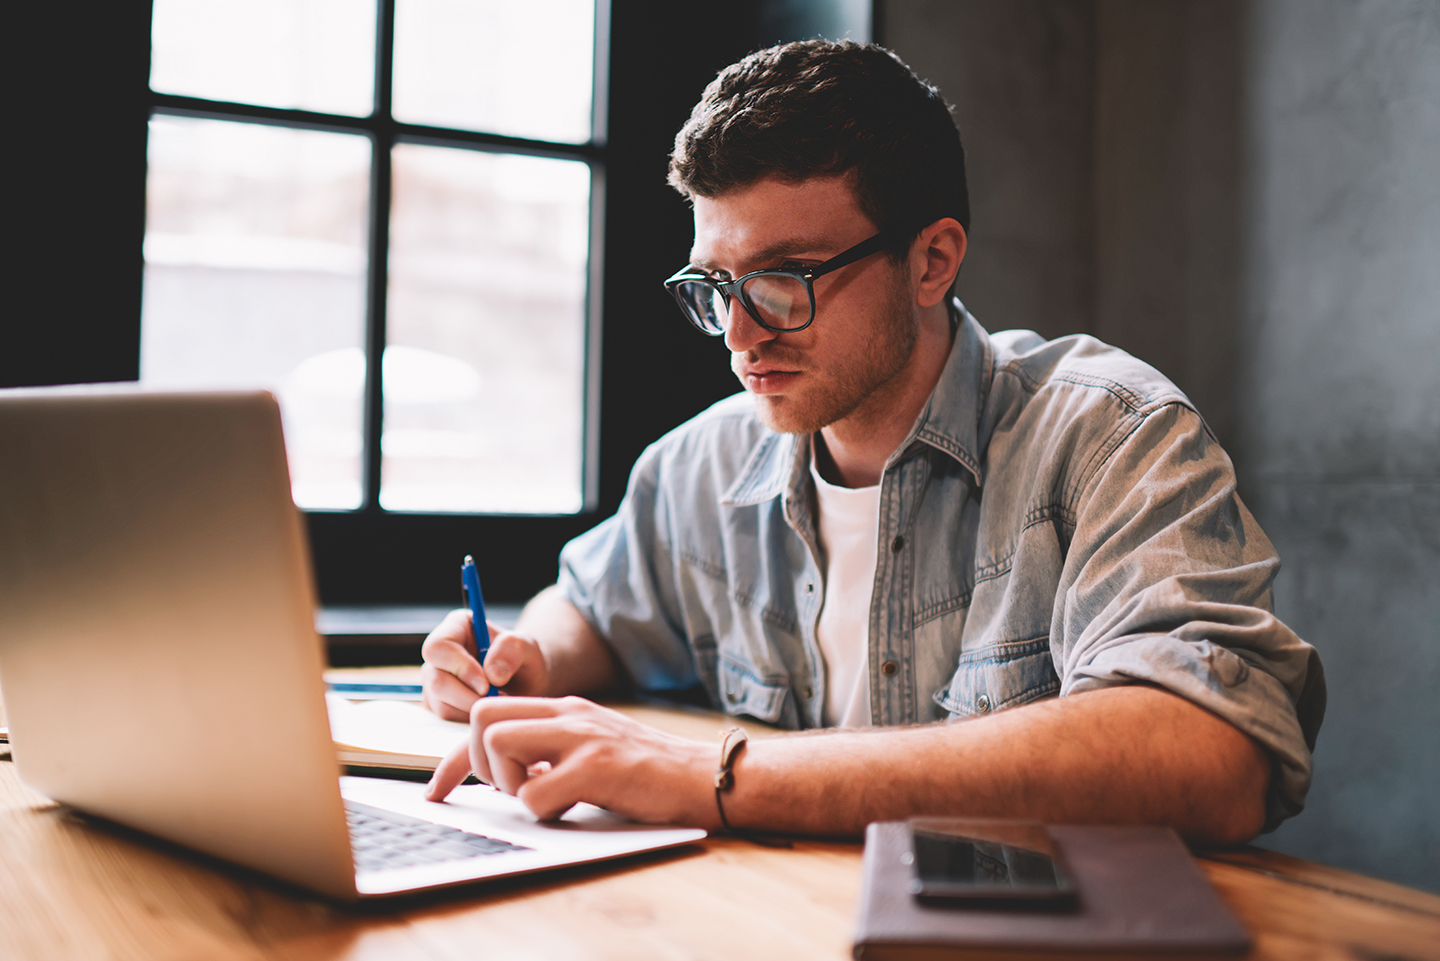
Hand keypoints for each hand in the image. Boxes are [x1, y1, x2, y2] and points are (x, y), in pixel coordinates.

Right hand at [420, 609, 551, 720]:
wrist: (527, 685)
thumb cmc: (525, 661)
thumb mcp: (528, 648)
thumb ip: (512, 650)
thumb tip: (491, 674)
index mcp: (456, 627)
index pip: (438, 647)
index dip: (459, 667)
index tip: (487, 684)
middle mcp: (439, 654)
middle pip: (436, 680)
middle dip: (468, 696)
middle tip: (497, 700)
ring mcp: (434, 680)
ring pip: (440, 704)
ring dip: (472, 710)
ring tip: (497, 703)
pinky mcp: (438, 705)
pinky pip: (447, 720)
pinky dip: (469, 720)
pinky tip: (489, 712)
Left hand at [424, 696, 715, 825]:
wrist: (701, 777)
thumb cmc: (648, 773)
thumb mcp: (592, 748)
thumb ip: (553, 752)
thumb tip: (506, 778)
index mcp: (564, 709)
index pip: (487, 716)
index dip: (453, 759)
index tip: (436, 791)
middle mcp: (568, 714)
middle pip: (482, 716)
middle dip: (478, 762)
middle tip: (509, 790)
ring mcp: (582, 737)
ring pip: (498, 743)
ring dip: (507, 784)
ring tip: (543, 798)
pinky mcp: (597, 767)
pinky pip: (535, 794)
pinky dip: (543, 812)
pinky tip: (572, 809)